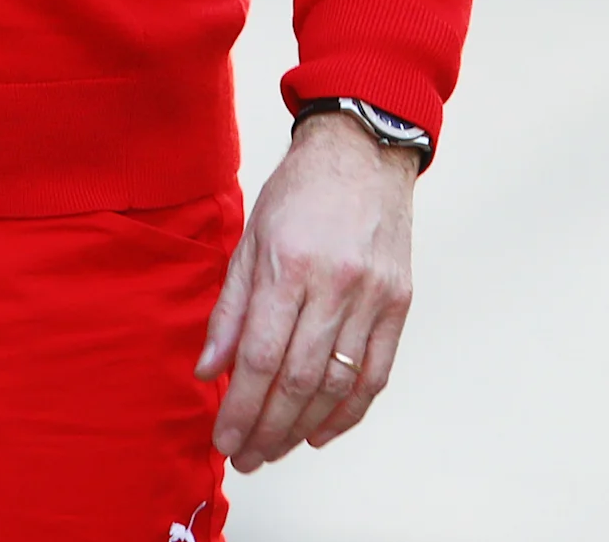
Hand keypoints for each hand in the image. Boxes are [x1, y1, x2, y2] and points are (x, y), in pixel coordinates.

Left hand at [195, 107, 418, 471]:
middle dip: (267, 428)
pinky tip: (320, 430)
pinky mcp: (399, 303)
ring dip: (303, 427)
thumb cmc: (300, 191)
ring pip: (338, 384)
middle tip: (246, 456)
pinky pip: (376, 373)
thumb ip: (230, 309)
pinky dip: (349, 411)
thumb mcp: (250, 238)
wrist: (364, 152)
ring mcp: (373, 296)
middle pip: (298, 379)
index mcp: (288, 265)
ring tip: (275, 449)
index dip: (240, 407)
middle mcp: (334, 284)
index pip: (260, 357)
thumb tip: (209, 370)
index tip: (223, 437)